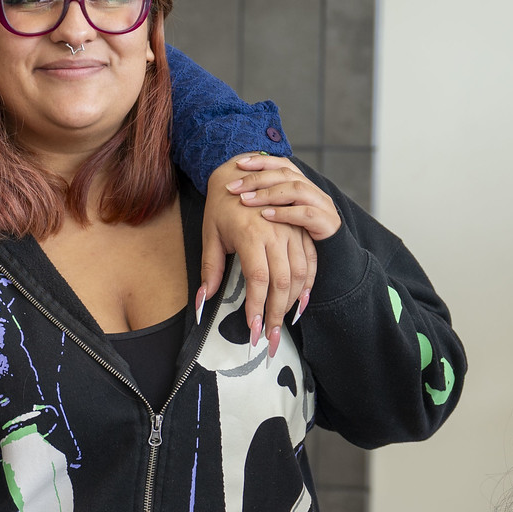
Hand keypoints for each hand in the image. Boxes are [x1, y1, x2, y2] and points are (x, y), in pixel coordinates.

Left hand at [199, 155, 337, 355]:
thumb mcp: (210, 236)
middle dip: (276, 314)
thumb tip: (201, 302)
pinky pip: (310, 261)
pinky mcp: (301, 230)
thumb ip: (209, 271)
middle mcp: (276, 233)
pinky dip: (308, 284)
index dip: (257, 308)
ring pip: (299, 274)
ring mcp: (292, 231)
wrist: (239, 172)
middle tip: (271, 339)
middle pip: (282, 282)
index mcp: (251, 235)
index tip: (254, 331)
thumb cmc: (221, 206)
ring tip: (283, 325)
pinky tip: (302, 302)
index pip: (258, 281)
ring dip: (292, 303)